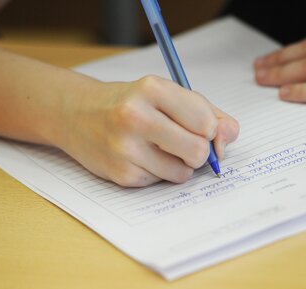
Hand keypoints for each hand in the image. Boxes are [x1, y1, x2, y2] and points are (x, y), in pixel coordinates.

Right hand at [60, 75, 238, 186]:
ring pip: (183, 173)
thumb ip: (208, 113)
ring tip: (159, 150)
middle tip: (185, 145)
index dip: (211, 131)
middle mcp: (135, 116)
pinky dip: (159, 174)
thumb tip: (228, 138)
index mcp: (152, 89)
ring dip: (180, 166)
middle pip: (198, 151)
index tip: (201, 129)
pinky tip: (141, 158)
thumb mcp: (168, 95)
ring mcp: (125, 148)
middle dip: (200, 153)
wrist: (77, 114)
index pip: (206, 122)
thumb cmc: (132, 103)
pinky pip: (162, 183)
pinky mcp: (121, 175)